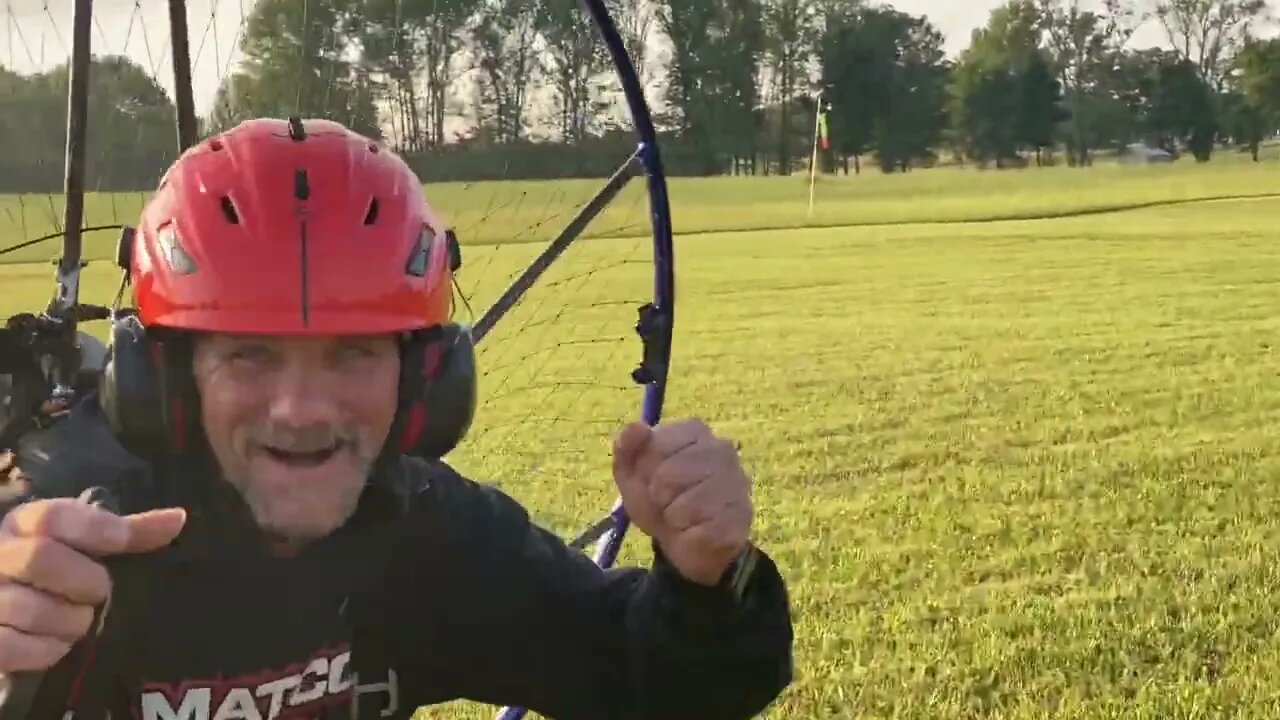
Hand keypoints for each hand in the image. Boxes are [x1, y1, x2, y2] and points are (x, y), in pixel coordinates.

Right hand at [0, 497, 185, 671]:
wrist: (9, 624)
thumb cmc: (57, 581)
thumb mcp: (86, 550)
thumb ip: (128, 535)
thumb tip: (178, 519)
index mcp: (22, 526)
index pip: (53, 516)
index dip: (95, 528)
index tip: (123, 541)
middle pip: (40, 557)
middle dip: (85, 581)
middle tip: (99, 594)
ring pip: (30, 607)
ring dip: (69, 622)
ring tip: (77, 622)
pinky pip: (13, 646)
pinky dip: (46, 650)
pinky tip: (56, 644)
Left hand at [612, 418, 752, 586]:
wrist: (686, 541)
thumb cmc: (659, 498)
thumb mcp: (632, 474)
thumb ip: (627, 448)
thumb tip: (636, 428)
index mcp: (694, 431)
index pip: (655, 447)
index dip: (644, 470)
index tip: (652, 478)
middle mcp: (722, 449)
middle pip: (667, 476)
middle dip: (658, 497)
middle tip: (667, 501)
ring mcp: (737, 482)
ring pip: (685, 507)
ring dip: (673, 519)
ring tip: (681, 517)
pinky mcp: (743, 516)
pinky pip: (702, 532)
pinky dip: (689, 537)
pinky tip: (697, 531)